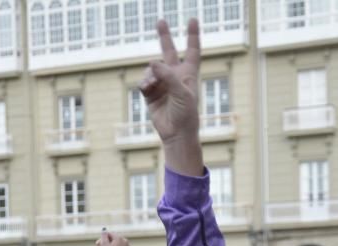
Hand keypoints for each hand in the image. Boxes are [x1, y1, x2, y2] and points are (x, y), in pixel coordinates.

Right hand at [140, 19, 203, 176]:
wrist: (176, 133)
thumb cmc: (186, 114)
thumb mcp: (181, 93)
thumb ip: (168, 75)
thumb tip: (152, 62)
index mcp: (188, 74)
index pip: (192, 50)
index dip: (192, 35)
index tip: (193, 19)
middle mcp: (175, 76)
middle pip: (169, 51)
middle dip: (164, 36)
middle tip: (160, 20)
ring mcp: (162, 84)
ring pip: (152, 69)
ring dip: (151, 75)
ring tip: (153, 85)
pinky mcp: (151, 93)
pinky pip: (144, 81)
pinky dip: (145, 83)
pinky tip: (147, 89)